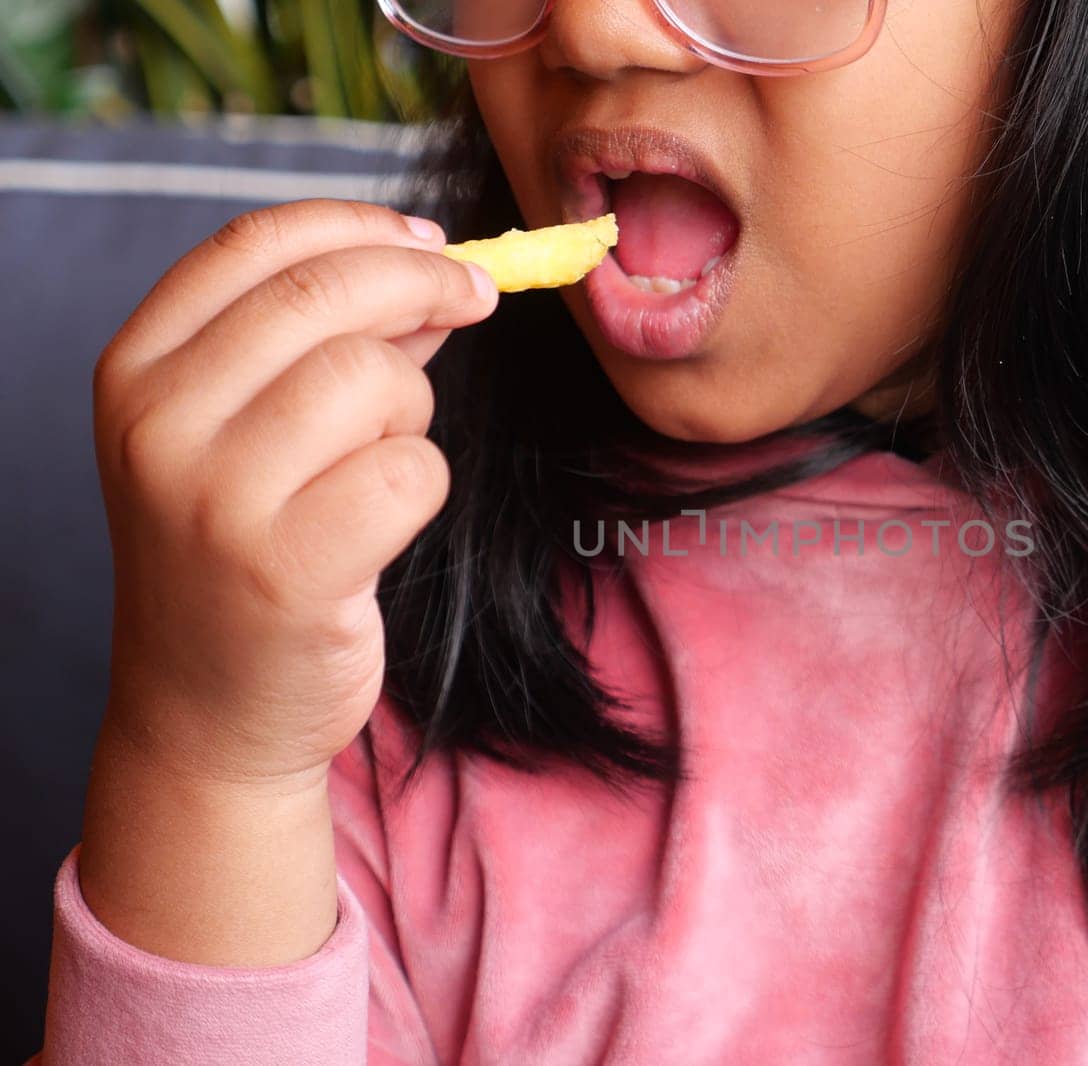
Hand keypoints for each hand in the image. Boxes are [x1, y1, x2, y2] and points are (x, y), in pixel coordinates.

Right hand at [90, 198, 496, 784]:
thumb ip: (326, 345)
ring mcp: (213, 499)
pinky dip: (425, 486)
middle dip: (426, 285)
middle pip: (324, 298)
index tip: (432, 239)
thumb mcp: (248, 435)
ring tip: (383, 459)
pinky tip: (384, 522)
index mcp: (135, 371)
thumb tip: (432, 268)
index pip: (253, 246)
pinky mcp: (285, 570)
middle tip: (478, 297)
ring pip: (374, 380)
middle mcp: (157, 426)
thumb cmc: (245, 557)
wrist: (209, 712)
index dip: (360, 225)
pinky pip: (411, 472)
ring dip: (414, 410)